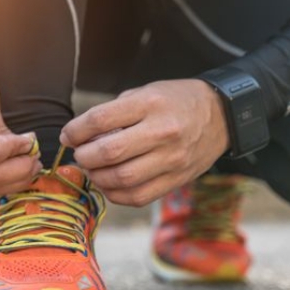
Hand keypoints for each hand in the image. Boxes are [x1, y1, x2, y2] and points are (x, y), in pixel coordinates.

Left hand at [60, 79, 228, 206]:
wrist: (222, 115)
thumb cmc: (173, 101)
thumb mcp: (143, 93)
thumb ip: (111, 114)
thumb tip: (76, 137)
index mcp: (150, 104)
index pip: (100, 120)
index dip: (75, 131)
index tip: (68, 136)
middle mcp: (162, 132)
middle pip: (108, 153)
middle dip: (83, 156)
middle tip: (80, 153)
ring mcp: (172, 159)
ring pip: (121, 179)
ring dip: (97, 177)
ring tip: (93, 168)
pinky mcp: (177, 180)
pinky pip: (137, 197)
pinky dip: (114, 193)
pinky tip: (109, 182)